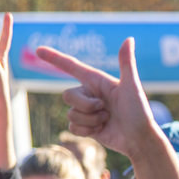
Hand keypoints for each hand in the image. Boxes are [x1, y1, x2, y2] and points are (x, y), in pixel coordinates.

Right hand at [35, 38, 159, 160]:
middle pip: (68, 95)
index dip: (54, 58)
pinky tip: (102, 130)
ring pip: (70, 114)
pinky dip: (87, 131)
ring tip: (107, 120)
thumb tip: (129, 38)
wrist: (140, 139)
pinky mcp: (87, 127)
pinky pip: (73, 127)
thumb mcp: (132, 86)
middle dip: (86, 105)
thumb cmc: (139, 112)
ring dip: (90, 120)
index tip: (38, 50)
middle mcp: (90, 94)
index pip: (71, 66)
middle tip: (106, 109)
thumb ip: (126, 63)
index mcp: (97, 81)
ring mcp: (87, 111)